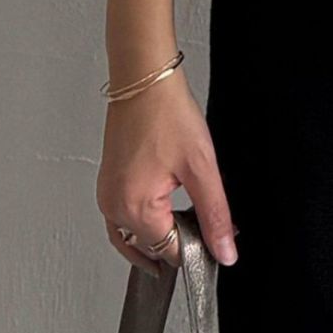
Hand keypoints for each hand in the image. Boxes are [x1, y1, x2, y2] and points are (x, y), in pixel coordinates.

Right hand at [96, 66, 237, 276]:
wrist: (145, 80)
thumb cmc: (167, 114)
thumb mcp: (202, 168)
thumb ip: (214, 215)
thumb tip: (224, 251)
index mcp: (134, 209)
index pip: (170, 252)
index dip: (198, 246)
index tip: (217, 232)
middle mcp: (114, 208)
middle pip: (152, 246)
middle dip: (182, 238)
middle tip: (206, 216)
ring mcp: (107, 196)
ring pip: (136, 237)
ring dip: (162, 232)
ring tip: (189, 215)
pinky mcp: (108, 184)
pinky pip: (123, 221)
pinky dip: (143, 225)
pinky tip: (162, 215)